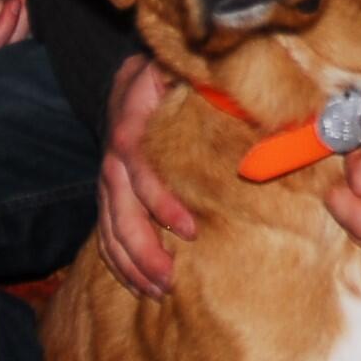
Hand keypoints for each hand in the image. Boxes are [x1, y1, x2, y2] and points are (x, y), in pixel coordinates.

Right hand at [97, 54, 195, 298]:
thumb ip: (213, 90)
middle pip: (120, 205)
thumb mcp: (186, 71)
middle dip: (143, 247)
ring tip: (157, 289)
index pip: (139, 165)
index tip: (189, 228)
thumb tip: (256, 116)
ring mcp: (107, 173)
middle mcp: (113, 151)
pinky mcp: (108, 190)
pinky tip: (136, 283)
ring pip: (109, 224)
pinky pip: (104, 230)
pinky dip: (117, 260)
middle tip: (170, 279)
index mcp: (132, 120)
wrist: (132, 76)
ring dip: (130, 261)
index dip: (160, 199)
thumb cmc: (170, 76)